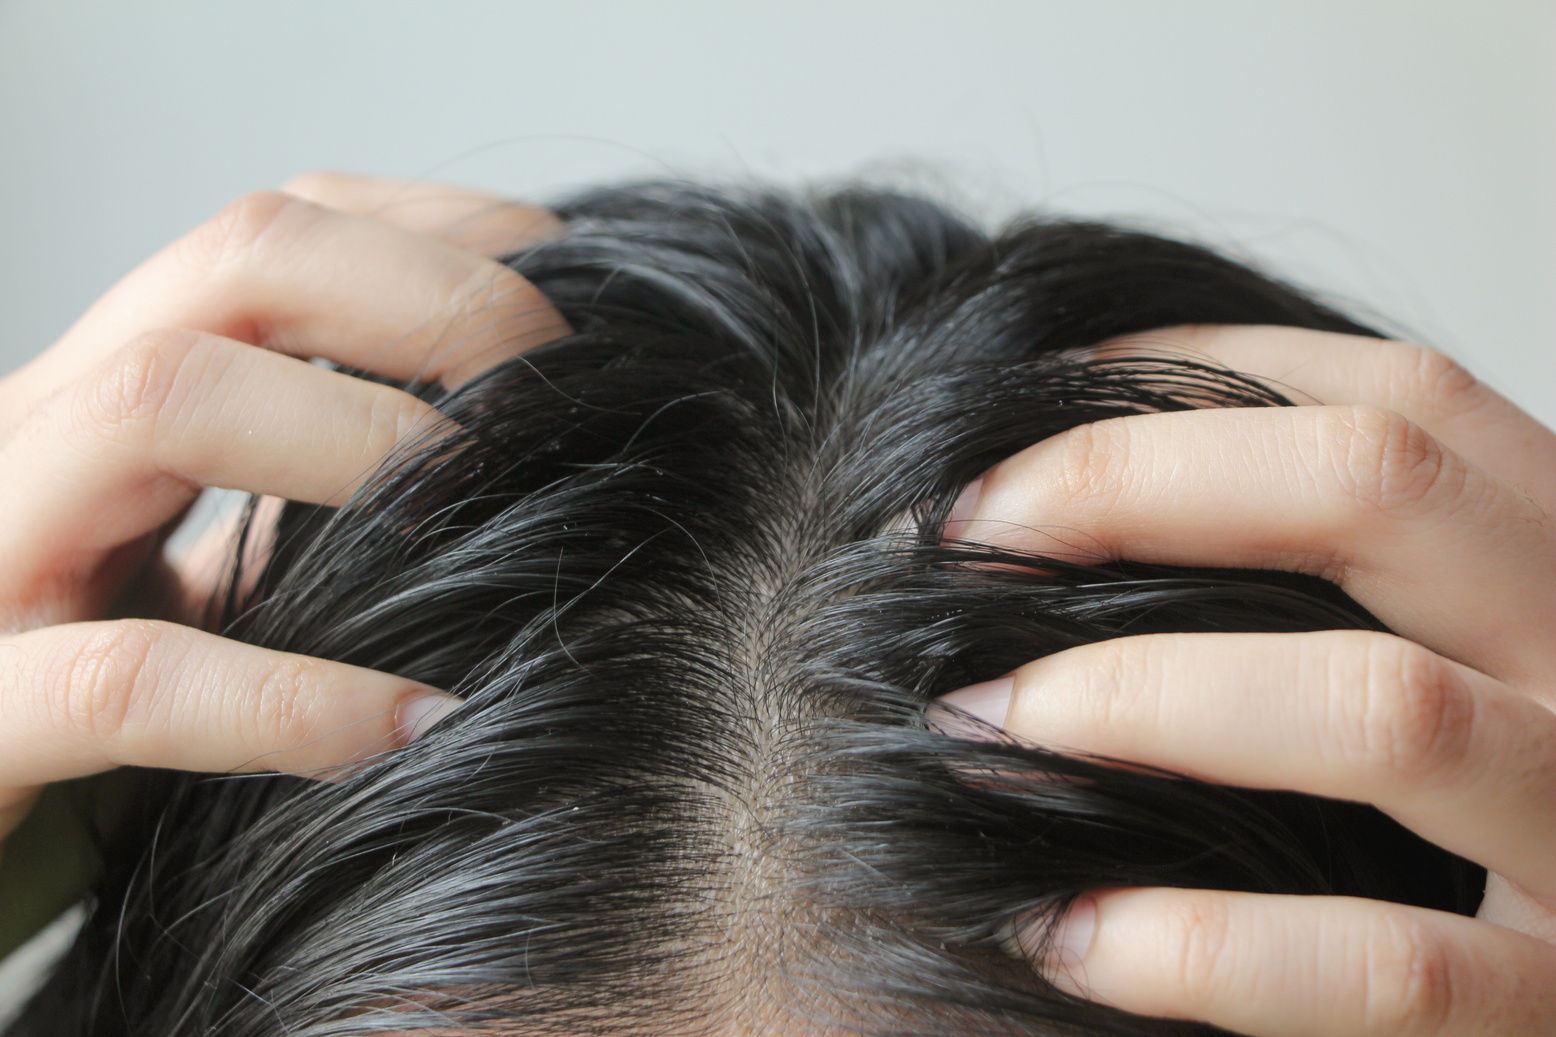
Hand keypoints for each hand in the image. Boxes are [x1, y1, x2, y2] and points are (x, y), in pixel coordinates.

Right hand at [0, 172, 568, 851]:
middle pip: (239, 257)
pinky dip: (288, 696)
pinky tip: (415, 721)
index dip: (447, 236)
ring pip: (159, 400)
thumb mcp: (198, 572)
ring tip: (493, 505)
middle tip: (561, 388)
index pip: (281, 233)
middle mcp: (40, 435)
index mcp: (107, 397)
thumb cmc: (92, 703)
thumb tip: (515, 475)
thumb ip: (303, 509)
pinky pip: (126, 680)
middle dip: (436, 299)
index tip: (577, 298)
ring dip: (366, 441)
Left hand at [938, 326, 1555, 1034]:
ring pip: (1383, 707)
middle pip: (1377, 482)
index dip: (1181, 372)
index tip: (1002, 415)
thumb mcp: (1446, 643)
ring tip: (976, 719)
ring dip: (1141, 699)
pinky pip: (1386, 969)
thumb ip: (1337, 573)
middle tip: (952, 538)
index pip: (1392, 397)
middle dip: (1126, 484)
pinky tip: (1061, 931)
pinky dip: (1204, 944)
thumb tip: (1064, 492)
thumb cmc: (1469, 809)